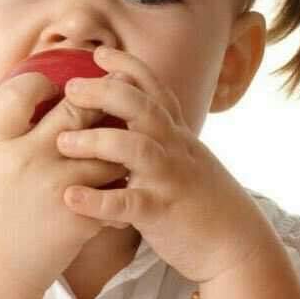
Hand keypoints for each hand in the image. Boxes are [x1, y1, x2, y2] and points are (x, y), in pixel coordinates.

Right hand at [0, 71, 130, 292]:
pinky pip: (116, 183)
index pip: (22, 92)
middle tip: (108, 93)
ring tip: (127, 129)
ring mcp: (61, 187)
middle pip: (77, 111)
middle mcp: (31, 160)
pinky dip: (125, 174)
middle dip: (96, 98)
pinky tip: (128, 169)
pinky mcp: (85, 213)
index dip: (41, 83)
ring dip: (118, 135)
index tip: (53, 89)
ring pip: (107, 145)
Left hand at [55, 46, 274, 282]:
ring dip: (96, 141)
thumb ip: (161, 138)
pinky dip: (98, 201)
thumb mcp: (187, 159)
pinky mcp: (161, 212)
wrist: (236, 244)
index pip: (155, 90)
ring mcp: (169, 179)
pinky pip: (128, 204)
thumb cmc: (204, 203)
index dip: (128, 67)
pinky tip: (70, 198)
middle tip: (70, 89)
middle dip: (104, 92)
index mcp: (177, 136)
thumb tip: (131, 119)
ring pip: (134, 148)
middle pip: (141, 107)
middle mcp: (174, 149)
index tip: (99, 54)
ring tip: (62, 142)